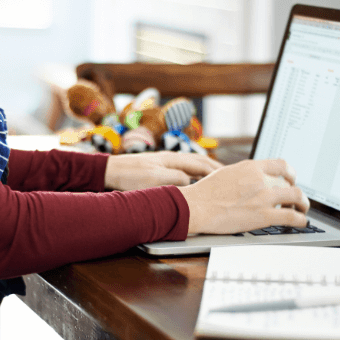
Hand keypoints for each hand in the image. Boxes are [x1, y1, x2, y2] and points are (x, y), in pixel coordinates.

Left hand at [104, 151, 221, 189]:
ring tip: (216, 176)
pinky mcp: (157, 168)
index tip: (230, 177)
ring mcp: (164, 162)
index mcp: (172, 159)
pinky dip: (193, 173)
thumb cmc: (130, 176)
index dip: (216, 171)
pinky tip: (193, 179)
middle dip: (214, 168)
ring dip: (205, 170)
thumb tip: (193, 181)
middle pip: (198, 162)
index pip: (200, 164)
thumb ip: (176, 179)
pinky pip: (182, 169)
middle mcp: (170, 158)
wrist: (109, 172)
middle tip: (229, 174)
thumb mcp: (156, 179)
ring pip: (191, 165)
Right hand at [178, 159, 309, 233]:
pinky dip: (301, 219)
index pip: (282, 164)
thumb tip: (254, 177)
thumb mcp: (227, 173)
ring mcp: (263, 197)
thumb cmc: (205, 192)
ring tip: (302, 209)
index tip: (291, 179)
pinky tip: (302, 222)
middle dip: (297, 191)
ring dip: (303, 204)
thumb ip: (245, 174)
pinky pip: (292, 216)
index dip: (291, 173)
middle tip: (296, 198)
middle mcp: (260, 179)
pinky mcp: (263, 216)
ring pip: (297, 197)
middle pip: (291, 182)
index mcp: (251, 167)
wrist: (196, 207)